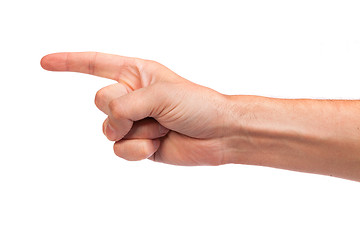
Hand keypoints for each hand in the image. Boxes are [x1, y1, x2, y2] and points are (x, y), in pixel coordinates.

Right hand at [41, 52, 231, 165]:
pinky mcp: (138, 144)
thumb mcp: (160, 94)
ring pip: (108, 128)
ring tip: (161, 127)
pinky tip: (158, 144)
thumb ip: (126, 104)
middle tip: (151, 112)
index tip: (45, 62)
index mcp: (136, 74)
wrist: (218, 134)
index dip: (69, 63)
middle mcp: (131, 96)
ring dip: (137, 131)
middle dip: (123, 109)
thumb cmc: (197, 105)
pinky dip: (139, 149)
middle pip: (100, 101)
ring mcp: (133, 121)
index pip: (95, 64)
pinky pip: (119, 149)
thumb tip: (110, 123)